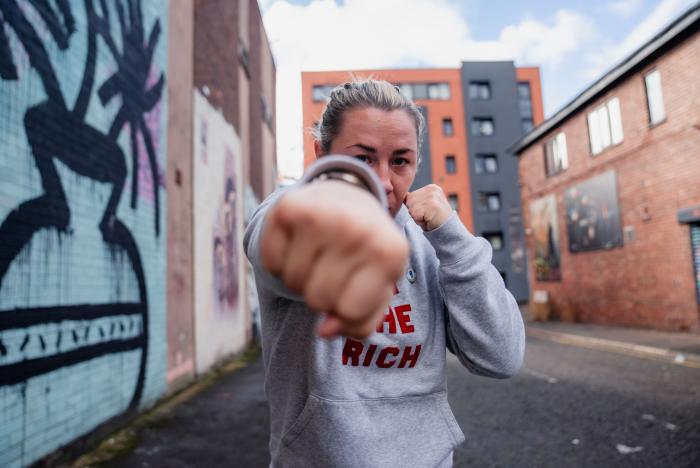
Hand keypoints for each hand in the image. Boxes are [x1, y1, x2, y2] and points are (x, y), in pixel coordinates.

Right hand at [261, 181, 408, 339]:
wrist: (349, 197)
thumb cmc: (366, 253)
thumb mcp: (378, 287)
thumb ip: (359, 322)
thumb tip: (324, 331)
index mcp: (390, 253)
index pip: (350, 312)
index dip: (346, 309)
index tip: (354, 287)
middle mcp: (358, 229)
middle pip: (318, 300)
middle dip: (321, 295)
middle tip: (332, 269)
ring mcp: (323, 215)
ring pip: (292, 282)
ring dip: (300, 278)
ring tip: (317, 255)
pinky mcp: (289, 207)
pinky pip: (271, 261)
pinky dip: (279, 260)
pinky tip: (298, 243)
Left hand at [405, 184, 452, 230]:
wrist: (448, 230)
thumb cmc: (434, 219)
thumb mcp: (425, 206)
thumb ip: (415, 199)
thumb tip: (404, 196)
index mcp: (431, 187)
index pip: (410, 196)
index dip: (415, 208)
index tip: (427, 211)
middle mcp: (432, 189)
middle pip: (409, 201)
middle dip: (415, 212)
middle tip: (427, 216)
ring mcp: (432, 196)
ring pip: (411, 208)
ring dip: (416, 217)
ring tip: (428, 218)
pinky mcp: (432, 205)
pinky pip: (414, 214)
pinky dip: (419, 221)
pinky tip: (429, 221)